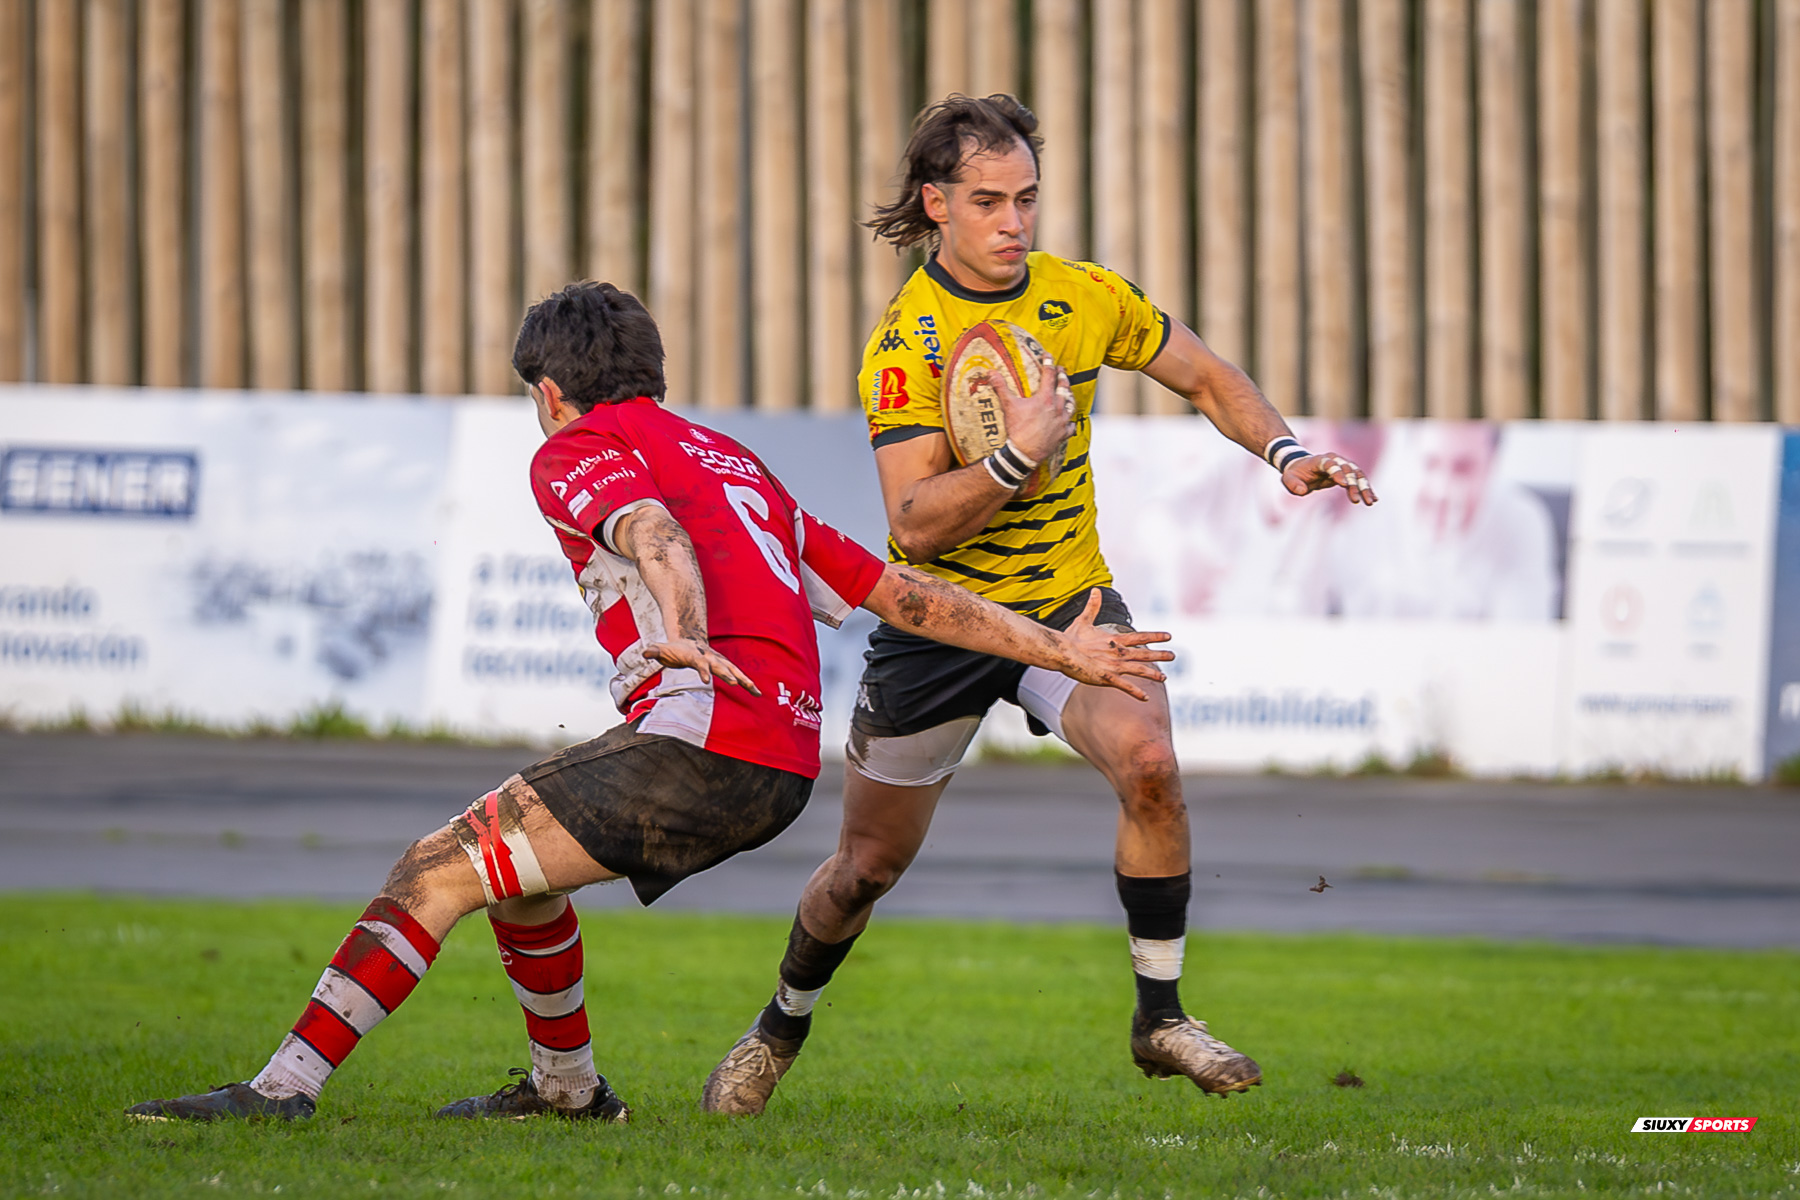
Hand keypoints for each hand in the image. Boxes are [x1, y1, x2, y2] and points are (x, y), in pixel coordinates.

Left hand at [641, 638, 762, 694]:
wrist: (687, 639)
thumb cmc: (673, 649)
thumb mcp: (662, 649)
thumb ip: (655, 650)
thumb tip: (646, 652)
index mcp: (695, 655)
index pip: (699, 663)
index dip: (703, 670)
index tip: (706, 680)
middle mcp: (710, 657)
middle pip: (721, 666)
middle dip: (728, 674)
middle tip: (737, 684)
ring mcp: (719, 661)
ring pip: (734, 670)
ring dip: (744, 680)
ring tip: (756, 691)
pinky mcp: (724, 666)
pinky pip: (737, 674)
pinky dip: (747, 683)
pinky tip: (757, 692)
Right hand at [996, 352, 1075, 464]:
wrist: (1024, 452)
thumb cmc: (1018, 429)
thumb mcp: (1008, 406)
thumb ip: (1001, 387)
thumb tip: (991, 373)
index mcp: (1045, 398)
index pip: (1049, 375)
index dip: (1049, 363)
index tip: (1048, 356)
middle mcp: (1057, 407)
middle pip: (1063, 388)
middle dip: (1062, 377)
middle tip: (1062, 370)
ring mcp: (1062, 421)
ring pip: (1071, 404)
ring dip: (1069, 396)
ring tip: (1068, 391)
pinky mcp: (1063, 434)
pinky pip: (1071, 426)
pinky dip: (1070, 422)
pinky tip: (1069, 420)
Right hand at [1053, 589, 1174, 701]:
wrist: (1062, 652)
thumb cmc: (1071, 638)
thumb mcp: (1084, 620)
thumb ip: (1092, 607)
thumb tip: (1095, 589)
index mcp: (1115, 640)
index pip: (1140, 637)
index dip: (1155, 636)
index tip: (1168, 636)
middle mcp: (1118, 653)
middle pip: (1144, 654)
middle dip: (1160, 655)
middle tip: (1173, 656)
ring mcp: (1114, 666)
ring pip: (1139, 670)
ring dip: (1153, 674)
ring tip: (1164, 678)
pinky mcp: (1106, 678)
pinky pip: (1125, 686)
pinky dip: (1136, 692)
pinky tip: (1145, 698)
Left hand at [1282, 452, 1377, 505]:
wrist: (1302, 467)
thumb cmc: (1294, 473)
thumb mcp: (1287, 479)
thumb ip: (1292, 484)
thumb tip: (1301, 491)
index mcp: (1320, 460)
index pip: (1330, 465)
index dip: (1337, 473)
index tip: (1344, 484)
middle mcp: (1335, 460)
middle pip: (1348, 470)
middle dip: (1354, 485)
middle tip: (1358, 500)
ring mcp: (1343, 466)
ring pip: (1357, 475)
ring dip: (1365, 488)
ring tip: (1370, 502)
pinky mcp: (1348, 474)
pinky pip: (1359, 480)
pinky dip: (1366, 489)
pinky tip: (1372, 499)